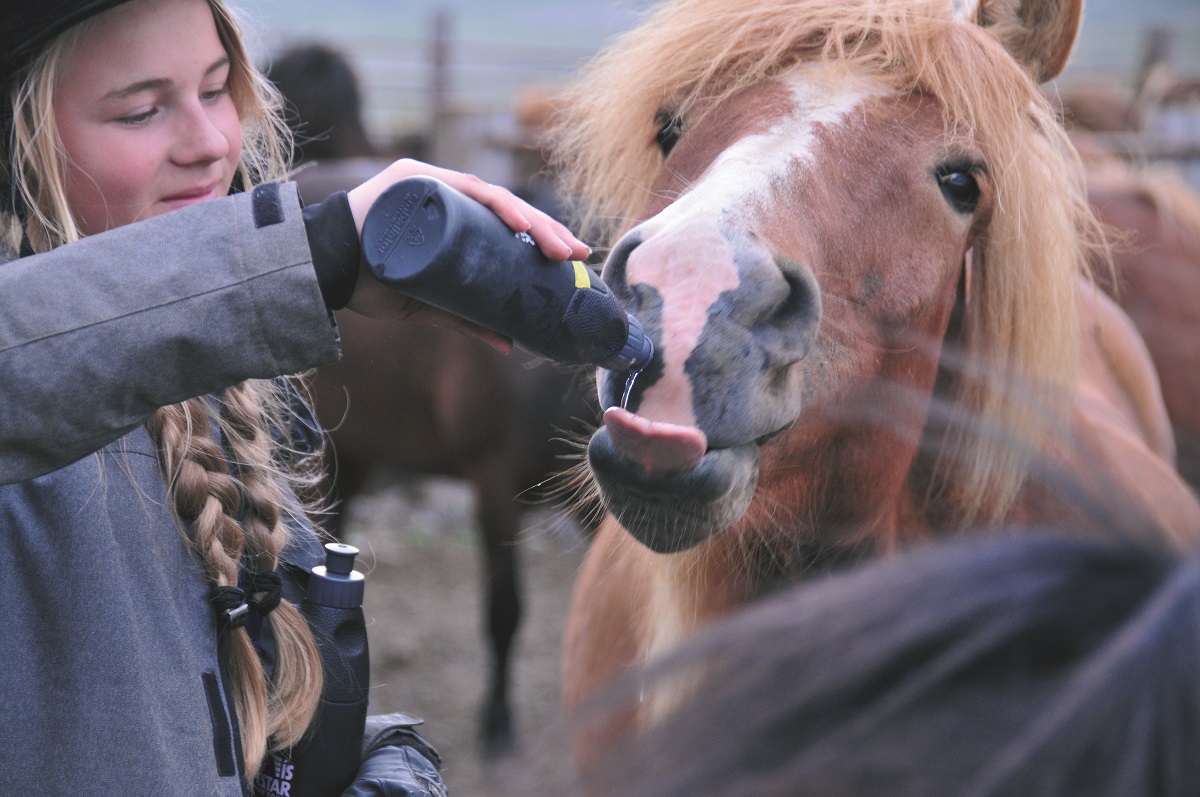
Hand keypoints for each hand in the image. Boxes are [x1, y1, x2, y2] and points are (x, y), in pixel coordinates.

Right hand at [344, 159, 590, 349]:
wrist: (320, 270)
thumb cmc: (370, 281)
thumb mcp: (428, 304)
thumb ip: (466, 319)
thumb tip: (510, 343)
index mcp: (451, 216)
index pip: (506, 223)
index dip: (543, 238)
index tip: (573, 259)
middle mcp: (444, 193)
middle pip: (506, 209)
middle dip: (547, 232)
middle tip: (577, 256)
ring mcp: (428, 183)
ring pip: (491, 197)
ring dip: (530, 221)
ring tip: (556, 245)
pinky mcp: (411, 180)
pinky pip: (461, 189)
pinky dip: (493, 204)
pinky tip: (517, 222)